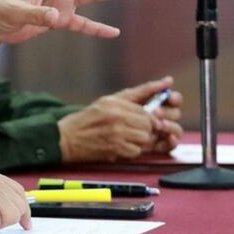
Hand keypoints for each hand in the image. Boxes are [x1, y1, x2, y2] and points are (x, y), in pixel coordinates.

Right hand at [57, 76, 182, 162]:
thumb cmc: (88, 119)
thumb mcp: (109, 100)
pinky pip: (137, 151)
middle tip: (135, 129)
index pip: (147, 110)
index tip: (147, 120)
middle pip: (149, 125)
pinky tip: (121, 145)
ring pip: (145, 138)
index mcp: (115, 104)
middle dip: (147, 129)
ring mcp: (117, 135)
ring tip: (127, 137)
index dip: (150, 117)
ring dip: (141, 140)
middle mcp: (117, 118)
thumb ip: (139, 92)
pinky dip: (133, 150)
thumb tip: (167, 82)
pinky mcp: (115, 150)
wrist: (66, 138)